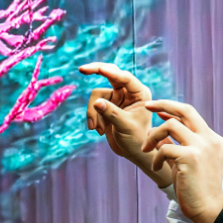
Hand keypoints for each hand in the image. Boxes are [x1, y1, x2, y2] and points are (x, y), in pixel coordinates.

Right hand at [79, 63, 172, 187]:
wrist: (133, 153)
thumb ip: (111, 113)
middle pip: (110, 73)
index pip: (124, 77)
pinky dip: (93, 118)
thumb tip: (96, 102)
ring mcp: (117, 98)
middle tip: (82, 69)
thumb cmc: (137, 140)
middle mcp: (128, 92)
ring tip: (97, 129)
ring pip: (96, 95)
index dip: (109, 72)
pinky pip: (93, 106)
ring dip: (93, 112)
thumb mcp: (125, 126)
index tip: (97, 69)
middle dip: (96, 71)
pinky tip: (99, 130)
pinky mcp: (107, 106)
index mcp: (140, 93)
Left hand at [142, 99, 222, 222]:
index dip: (172, 108)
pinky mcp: (191, 157)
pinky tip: (156, 168)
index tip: (156, 109)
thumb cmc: (196, 188)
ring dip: (154, 136)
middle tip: (147, 106)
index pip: (191, 114)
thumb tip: (157, 133)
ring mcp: (202, 147)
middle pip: (185, 110)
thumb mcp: (187, 162)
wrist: (208, 209)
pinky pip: (165, 149)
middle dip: (163, 104)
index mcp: (212, 139)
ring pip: (171, 125)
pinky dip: (156, 157)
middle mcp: (209, 139)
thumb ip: (177, 146)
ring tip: (147, 150)